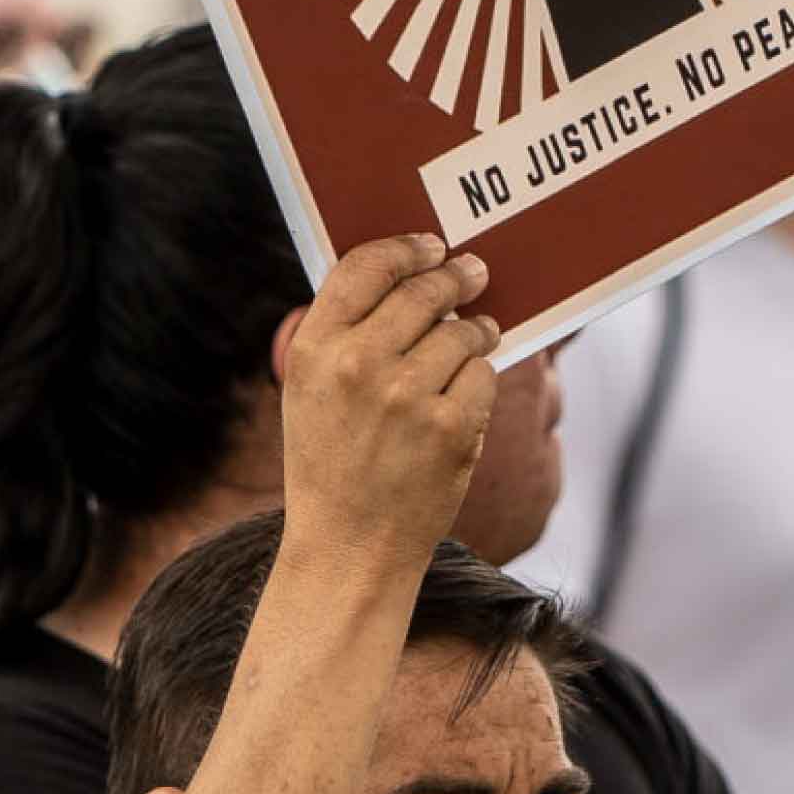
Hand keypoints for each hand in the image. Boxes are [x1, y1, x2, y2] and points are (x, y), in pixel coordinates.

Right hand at [276, 235, 498, 573]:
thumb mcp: (309, 390)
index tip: (430, 245)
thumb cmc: (331, 461)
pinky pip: (483, 374)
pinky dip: (480, 379)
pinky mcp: (450, 428)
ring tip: (476, 335)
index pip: (365, 267)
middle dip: (456, 276)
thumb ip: (345, 330)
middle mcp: (358, 364)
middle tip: (473, 272)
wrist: (348, 548)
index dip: (405, 248)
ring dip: (475, 330)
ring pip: (461, 331)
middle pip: (424, 291)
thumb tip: (405, 270)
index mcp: (314, 348)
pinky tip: (465, 393)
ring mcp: (407, 397)